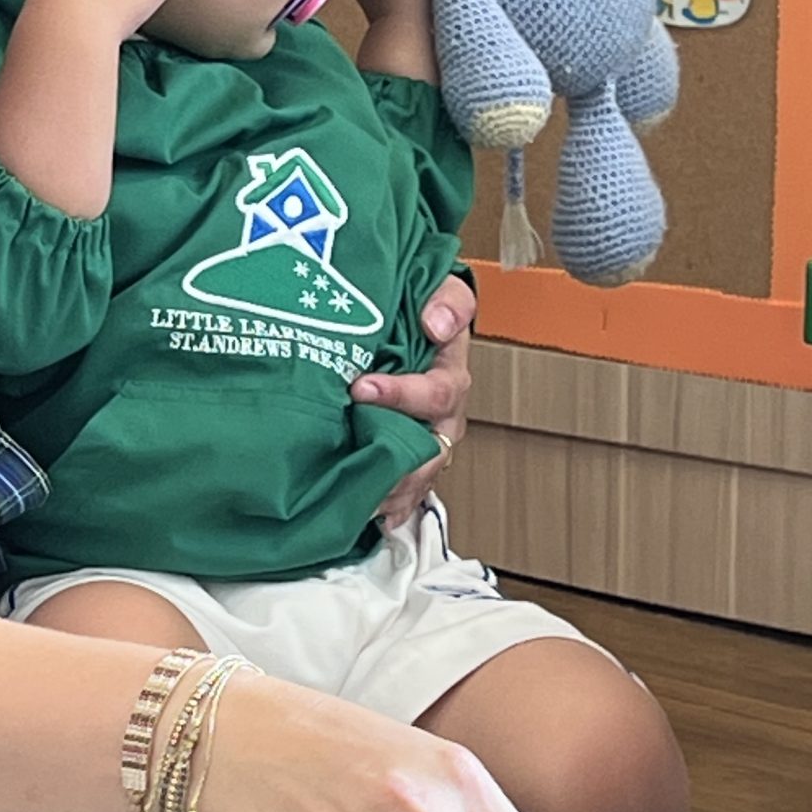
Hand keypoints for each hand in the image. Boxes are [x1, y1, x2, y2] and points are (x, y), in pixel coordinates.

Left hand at [355, 270, 473, 529]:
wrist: (424, 323)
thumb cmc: (429, 308)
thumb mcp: (445, 291)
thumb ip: (448, 300)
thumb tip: (436, 323)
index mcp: (450, 373)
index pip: (436, 392)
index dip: (401, 394)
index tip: (360, 388)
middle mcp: (444, 414)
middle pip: (431, 448)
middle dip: (396, 460)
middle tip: (361, 465)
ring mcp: (429, 437)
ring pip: (419, 473)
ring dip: (395, 491)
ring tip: (366, 506)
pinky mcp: (412, 452)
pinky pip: (410, 486)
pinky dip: (394, 505)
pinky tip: (373, 520)